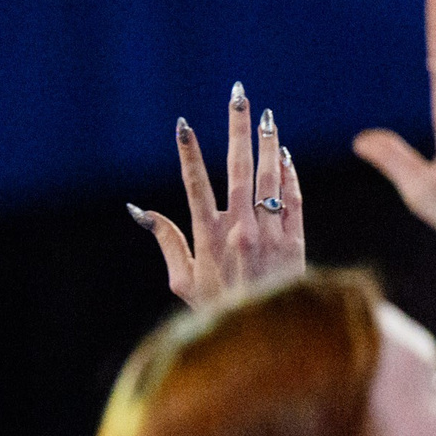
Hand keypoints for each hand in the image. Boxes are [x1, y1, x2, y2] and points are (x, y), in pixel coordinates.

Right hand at [129, 84, 303, 310]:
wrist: (268, 339)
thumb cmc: (218, 310)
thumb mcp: (182, 282)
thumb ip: (167, 241)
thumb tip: (141, 211)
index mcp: (209, 238)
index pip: (196, 185)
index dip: (188, 154)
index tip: (184, 125)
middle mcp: (241, 231)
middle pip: (238, 169)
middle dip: (237, 129)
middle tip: (238, 96)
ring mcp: (270, 234)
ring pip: (270, 177)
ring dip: (268, 143)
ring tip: (266, 116)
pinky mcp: (294, 240)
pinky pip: (292, 198)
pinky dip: (289, 175)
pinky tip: (283, 155)